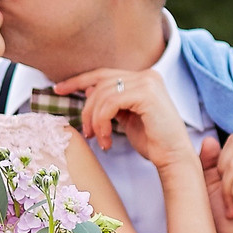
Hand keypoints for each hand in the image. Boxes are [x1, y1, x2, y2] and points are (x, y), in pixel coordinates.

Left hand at [54, 66, 191, 170]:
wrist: (173, 158)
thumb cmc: (152, 142)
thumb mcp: (125, 117)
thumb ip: (111, 102)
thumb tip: (88, 90)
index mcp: (143, 79)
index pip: (104, 74)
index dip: (78, 81)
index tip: (59, 89)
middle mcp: (147, 75)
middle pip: (100, 84)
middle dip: (87, 109)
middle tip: (86, 132)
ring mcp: (147, 82)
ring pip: (103, 94)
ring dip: (94, 119)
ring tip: (98, 138)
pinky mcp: (147, 93)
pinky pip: (110, 103)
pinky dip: (102, 121)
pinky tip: (106, 139)